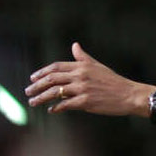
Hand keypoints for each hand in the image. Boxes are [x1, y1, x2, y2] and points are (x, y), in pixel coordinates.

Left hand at [26, 43, 146, 115]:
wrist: (128, 95)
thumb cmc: (113, 81)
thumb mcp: (97, 66)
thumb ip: (83, 57)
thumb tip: (75, 45)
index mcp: (81, 66)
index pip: (56, 67)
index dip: (42, 72)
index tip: (32, 78)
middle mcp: (80, 76)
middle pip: (52, 79)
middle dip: (37, 85)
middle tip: (28, 91)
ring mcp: (82, 89)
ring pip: (56, 92)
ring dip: (42, 97)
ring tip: (33, 102)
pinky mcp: (85, 102)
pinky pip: (66, 105)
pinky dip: (56, 107)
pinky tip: (51, 110)